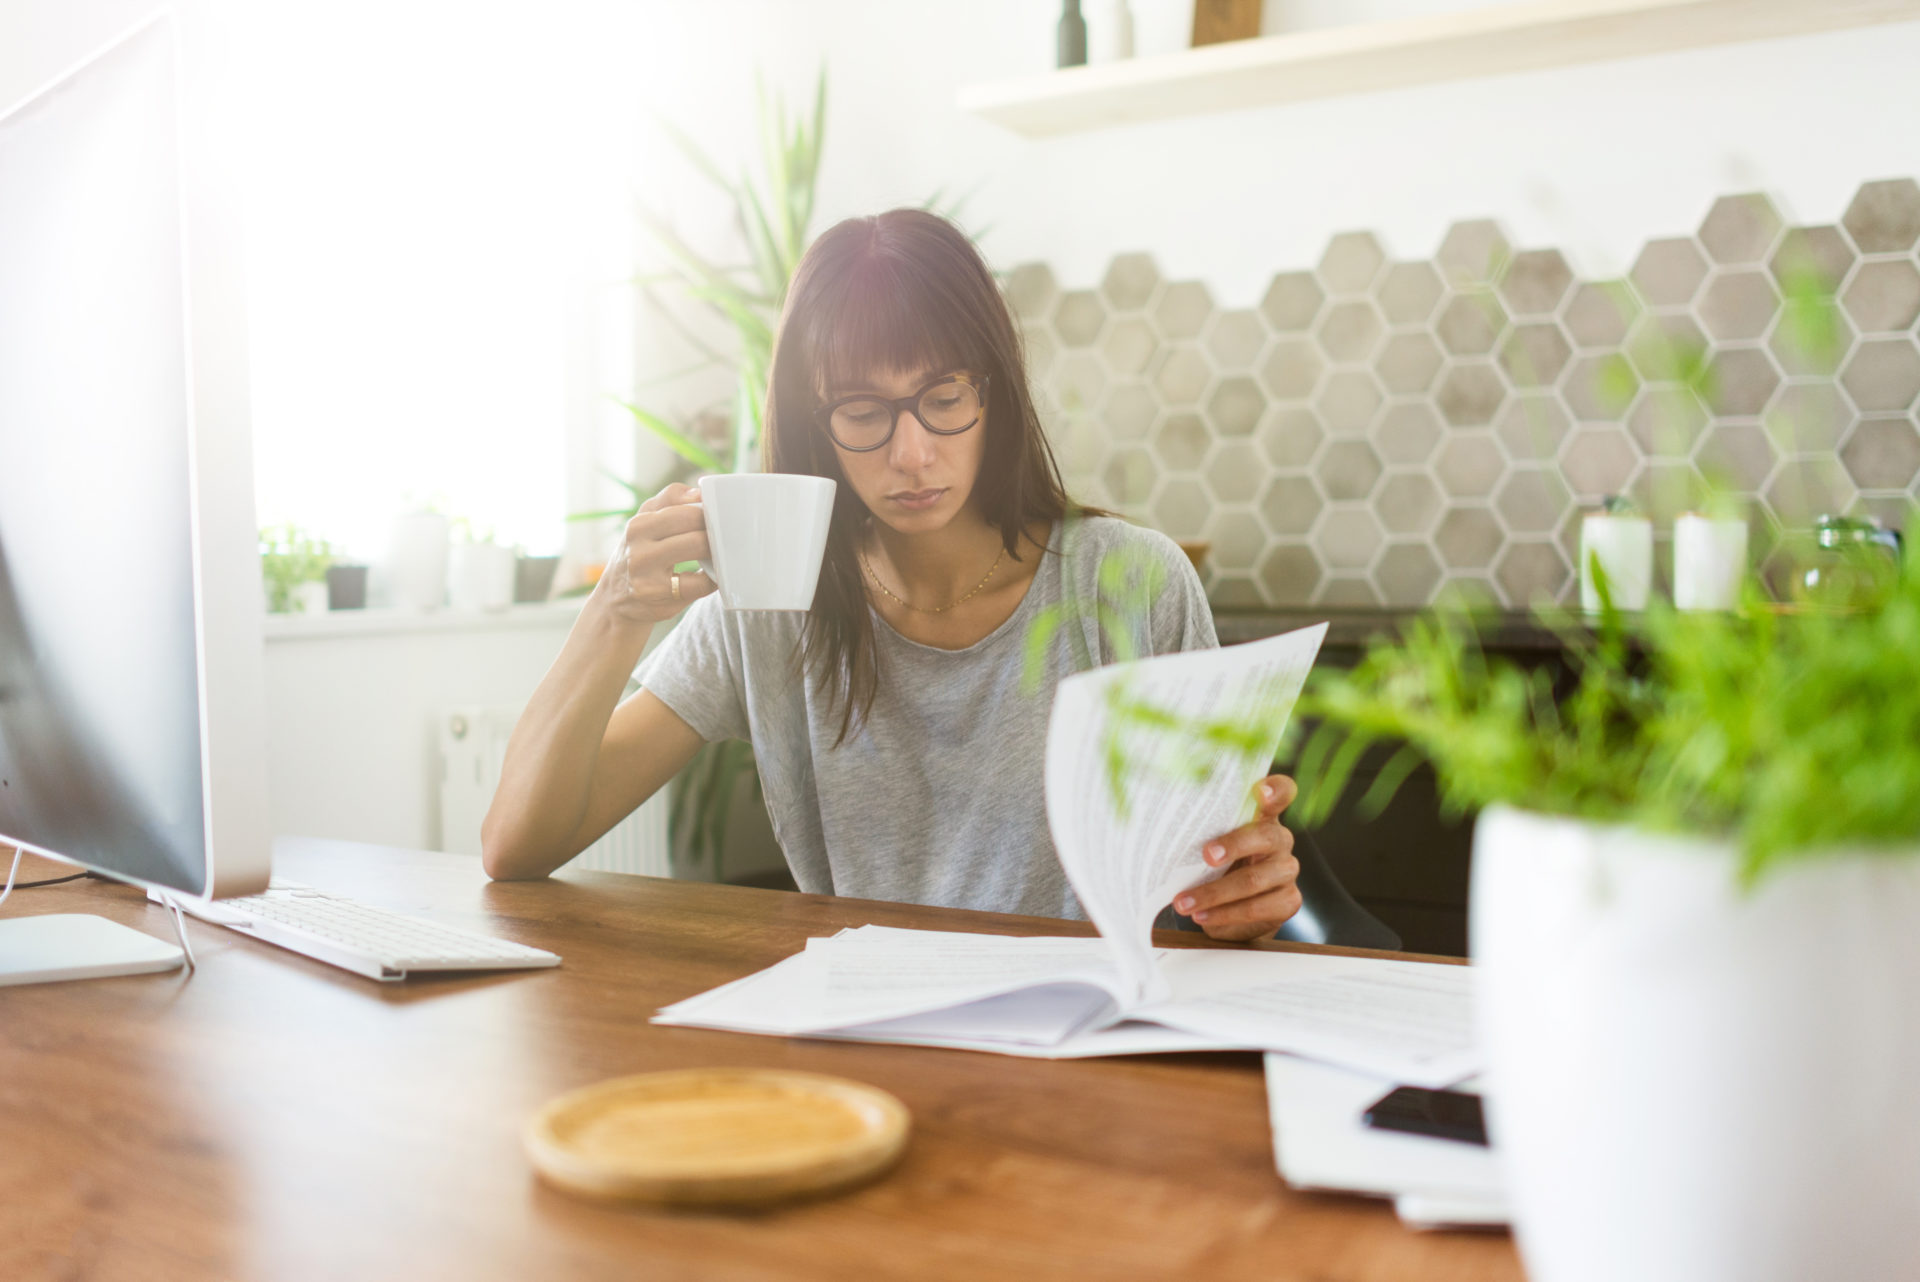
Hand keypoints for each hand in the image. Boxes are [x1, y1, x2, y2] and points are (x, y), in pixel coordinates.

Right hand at [591, 483, 717, 626]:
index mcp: (639, 523)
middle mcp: (638, 543)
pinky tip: (712, 577)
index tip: (719, 521)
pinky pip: (700, 582)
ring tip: (720, 555)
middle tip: (725, 539)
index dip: (709, 513)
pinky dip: (713, 579)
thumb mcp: (645, 523)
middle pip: (694, 523)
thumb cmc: (639, 557)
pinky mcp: (658, 594)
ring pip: (698, 546)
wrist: (615, 602)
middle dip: (715, 530)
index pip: (685, 507)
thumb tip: (700, 492)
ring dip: (717, 551)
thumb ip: (670, 500)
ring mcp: (645, 569)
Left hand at [1171, 774, 1302, 941]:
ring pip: (1254, 879)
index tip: (1261, 791)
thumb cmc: (1216, 866)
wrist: (1231, 910)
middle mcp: (1280, 839)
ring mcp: (1287, 870)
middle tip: (1205, 855)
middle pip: (1265, 836)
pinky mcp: (1288, 900)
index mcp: (1262, 817)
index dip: (1275, 790)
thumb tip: (1167, 829)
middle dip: (1233, 845)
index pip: (1281, 792)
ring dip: (1214, 893)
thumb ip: (1205, 832)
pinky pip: (1258, 909)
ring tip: (1183, 903)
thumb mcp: (1209, 844)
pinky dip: (1225, 915)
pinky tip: (1203, 917)